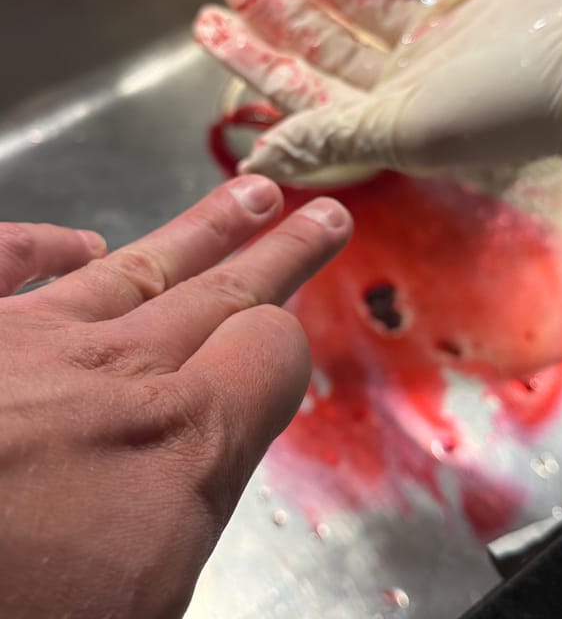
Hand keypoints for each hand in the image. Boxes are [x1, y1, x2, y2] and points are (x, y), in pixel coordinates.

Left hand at [0, 177, 351, 618]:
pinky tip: (82, 241)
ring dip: (204, 227)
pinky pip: (7, 264)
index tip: (285, 352)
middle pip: (224, 289)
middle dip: (282, 252)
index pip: (267, 351)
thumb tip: (194, 463)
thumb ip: (184, 510)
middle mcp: (111, 374)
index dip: (285, 349)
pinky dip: (45, 246)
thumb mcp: (135, 598)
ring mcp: (24, 342)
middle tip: (321, 215)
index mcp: (171, 446)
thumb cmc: (11, 614)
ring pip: (142, 262)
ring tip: (250, 194)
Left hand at [194, 0, 561, 180]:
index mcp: (385, 121)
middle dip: (276, 14)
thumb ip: (331, 138)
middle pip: (326, 45)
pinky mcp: (478, 0)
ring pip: (365, 4)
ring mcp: (442, 41)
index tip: (209, 29)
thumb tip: (259, 160)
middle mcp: (407, 85)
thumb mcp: (406, 129)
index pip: (300, 89)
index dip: (252, 61)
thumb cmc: (504, 104)